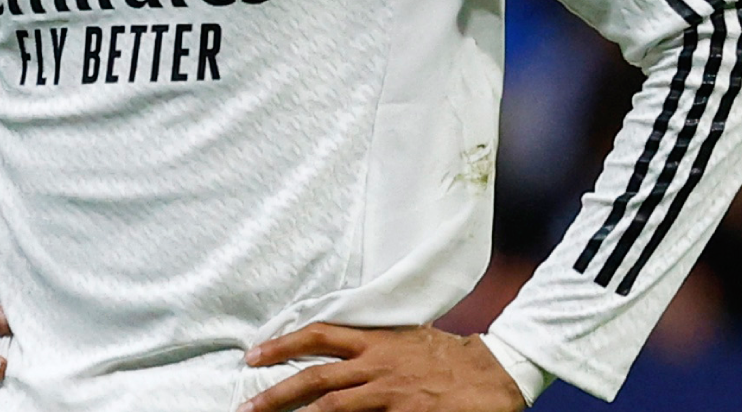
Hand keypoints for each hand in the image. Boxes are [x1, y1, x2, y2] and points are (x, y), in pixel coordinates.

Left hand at [239, 323, 525, 411]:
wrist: (494, 372)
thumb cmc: (447, 357)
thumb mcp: (403, 339)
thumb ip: (368, 346)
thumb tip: (332, 353)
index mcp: (374, 341)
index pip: (318, 336)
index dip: (282, 345)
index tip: (253, 356)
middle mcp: (376, 363)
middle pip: (316, 377)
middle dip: (277, 393)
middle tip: (247, 408)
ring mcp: (390, 392)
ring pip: (334, 407)